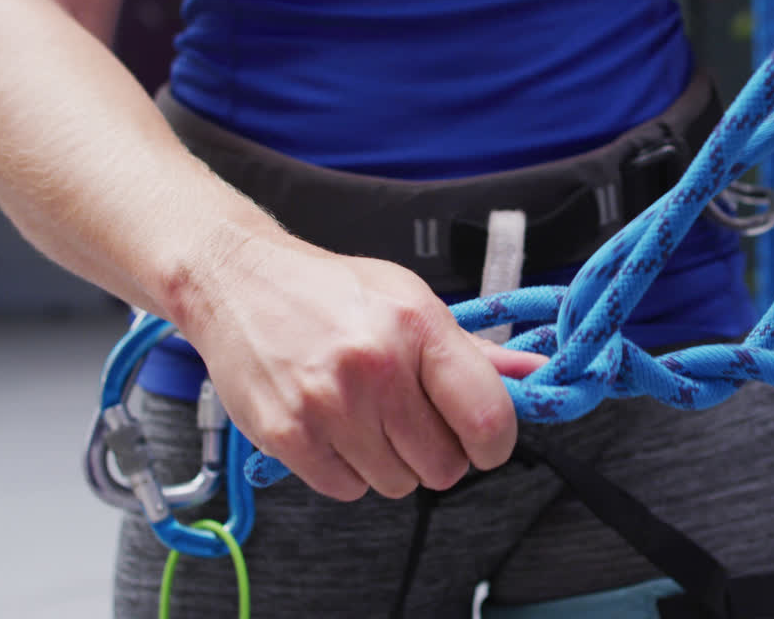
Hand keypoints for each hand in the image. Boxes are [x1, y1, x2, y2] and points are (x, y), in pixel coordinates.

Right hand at [177, 235, 545, 501]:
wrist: (238, 283)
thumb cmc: (333, 292)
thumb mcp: (412, 301)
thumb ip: (474, 351)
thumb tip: (536, 374)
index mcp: (418, 327)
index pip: (487, 418)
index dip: (495, 442)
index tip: (484, 440)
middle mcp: (376, 367)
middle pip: (444, 466)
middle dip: (438, 452)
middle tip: (413, 419)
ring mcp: (328, 405)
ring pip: (397, 484)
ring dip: (391, 462)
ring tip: (367, 416)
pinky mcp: (286, 435)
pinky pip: (348, 491)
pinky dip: (348, 470)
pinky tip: (335, 428)